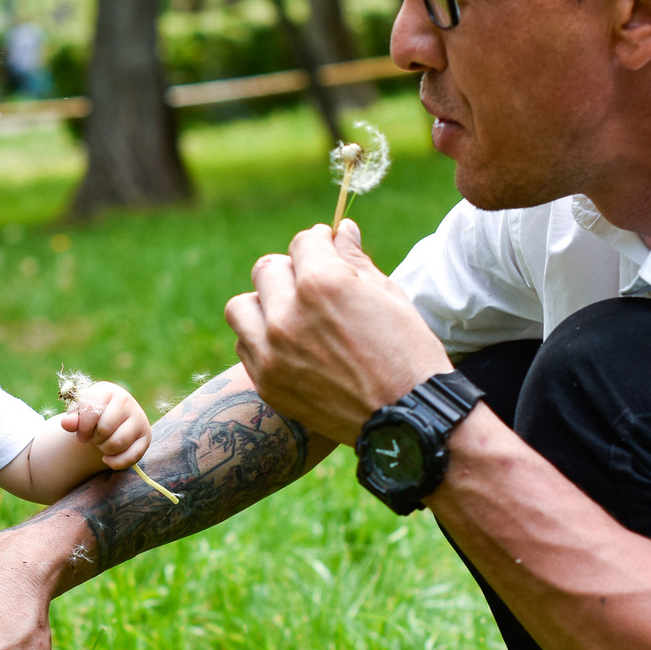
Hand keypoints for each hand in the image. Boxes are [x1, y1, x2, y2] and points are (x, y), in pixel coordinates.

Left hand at [61, 380, 151, 468]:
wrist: (111, 420)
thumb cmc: (93, 416)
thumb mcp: (80, 414)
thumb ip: (72, 419)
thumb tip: (66, 424)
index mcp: (108, 390)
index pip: (92, 409)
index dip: (82, 427)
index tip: (81, 434)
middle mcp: (127, 401)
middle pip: (105, 429)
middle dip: (95, 439)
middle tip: (94, 438)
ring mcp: (139, 419)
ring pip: (117, 443)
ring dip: (104, 450)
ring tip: (102, 444)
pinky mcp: (146, 437)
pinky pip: (130, 457)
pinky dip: (115, 463)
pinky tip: (107, 459)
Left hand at [225, 221, 453, 442]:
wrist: (407, 420)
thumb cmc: (408, 354)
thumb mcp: (389, 296)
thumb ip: (355, 260)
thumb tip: (341, 229)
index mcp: (323, 283)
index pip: (303, 242)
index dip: (319, 243)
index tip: (327, 250)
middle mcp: (288, 314)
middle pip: (268, 269)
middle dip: (292, 271)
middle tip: (313, 286)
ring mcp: (271, 352)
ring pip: (242, 307)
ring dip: (264, 304)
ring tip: (290, 316)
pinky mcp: (266, 383)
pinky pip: (244, 346)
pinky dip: (261, 340)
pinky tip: (289, 346)